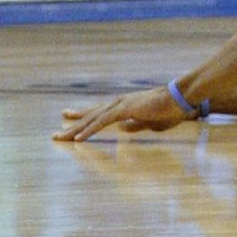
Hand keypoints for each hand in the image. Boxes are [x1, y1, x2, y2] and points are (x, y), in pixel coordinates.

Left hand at [53, 86, 187, 141]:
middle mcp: (118, 103)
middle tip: (55, 133)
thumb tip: (123, 129)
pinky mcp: (124, 109)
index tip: (68, 119)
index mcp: (125, 106)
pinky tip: (78, 138)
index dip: (83, 117)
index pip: (99, 112)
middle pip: (91, 115)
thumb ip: (136, 125)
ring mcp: (120, 105)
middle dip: (72, 125)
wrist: (180, 99)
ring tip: (59, 137)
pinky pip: (102, 122)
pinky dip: (89, 130)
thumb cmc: (170, 110)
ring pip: (92, 119)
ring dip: (75, 129)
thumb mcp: (150, 123)